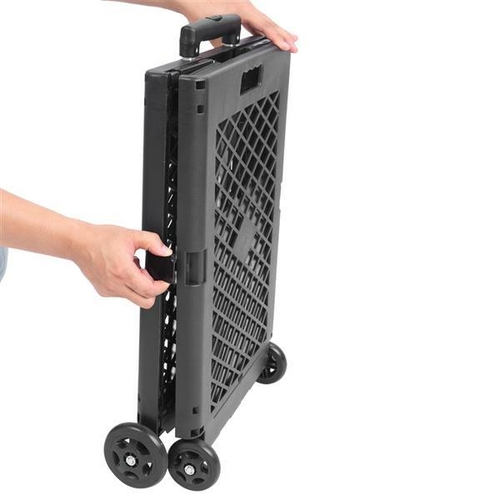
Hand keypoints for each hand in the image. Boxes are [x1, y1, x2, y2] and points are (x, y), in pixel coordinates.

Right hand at [72, 223, 171, 308]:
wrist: (78, 243)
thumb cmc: (100, 239)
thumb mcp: (131, 235)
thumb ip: (152, 242)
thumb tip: (165, 252)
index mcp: (124, 272)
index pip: (150, 291)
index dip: (162, 286)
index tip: (164, 279)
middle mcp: (115, 285)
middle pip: (145, 302)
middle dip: (152, 289)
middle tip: (147, 274)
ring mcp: (108, 290)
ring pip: (134, 298)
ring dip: (139, 287)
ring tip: (132, 269)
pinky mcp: (103, 291)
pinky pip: (122, 295)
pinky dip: (127, 286)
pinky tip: (123, 271)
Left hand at [177, 1, 297, 51]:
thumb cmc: (197, 6)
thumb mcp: (211, 32)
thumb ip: (224, 45)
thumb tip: (228, 58)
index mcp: (243, 9)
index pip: (265, 26)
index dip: (278, 37)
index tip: (288, 46)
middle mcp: (246, 6)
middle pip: (269, 24)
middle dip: (284, 36)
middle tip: (296, 47)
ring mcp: (243, 8)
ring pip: (264, 23)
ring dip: (277, 32)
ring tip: (290, 42)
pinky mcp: (239, 10)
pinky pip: (257, 22)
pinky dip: (265, 29)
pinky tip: (269, 36)